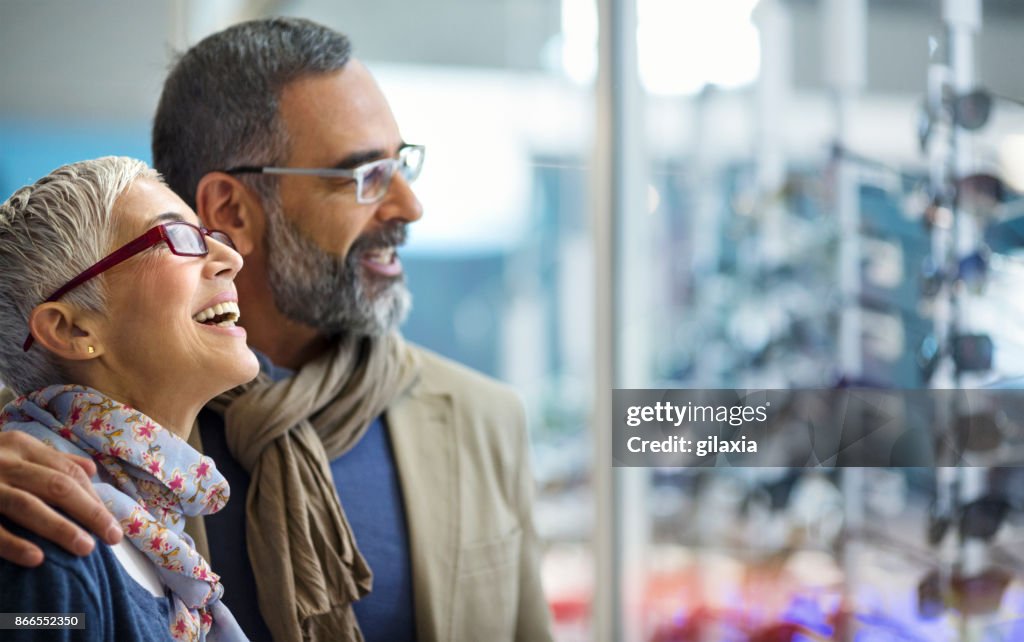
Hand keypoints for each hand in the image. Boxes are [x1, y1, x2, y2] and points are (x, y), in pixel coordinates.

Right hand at [0, 431, 121, 565]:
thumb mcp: (13, 452)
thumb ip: (51, 460)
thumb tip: (91, 470)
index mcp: (20, 445)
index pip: (69, 473)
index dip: (94, 499)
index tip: (114, 523)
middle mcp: (2, 460)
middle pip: (57, 487)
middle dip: (89, 513)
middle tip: (113, 538)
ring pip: (27, 505)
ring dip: (59, 528)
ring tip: (85, 549)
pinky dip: (13, 543)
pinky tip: (37, 559)